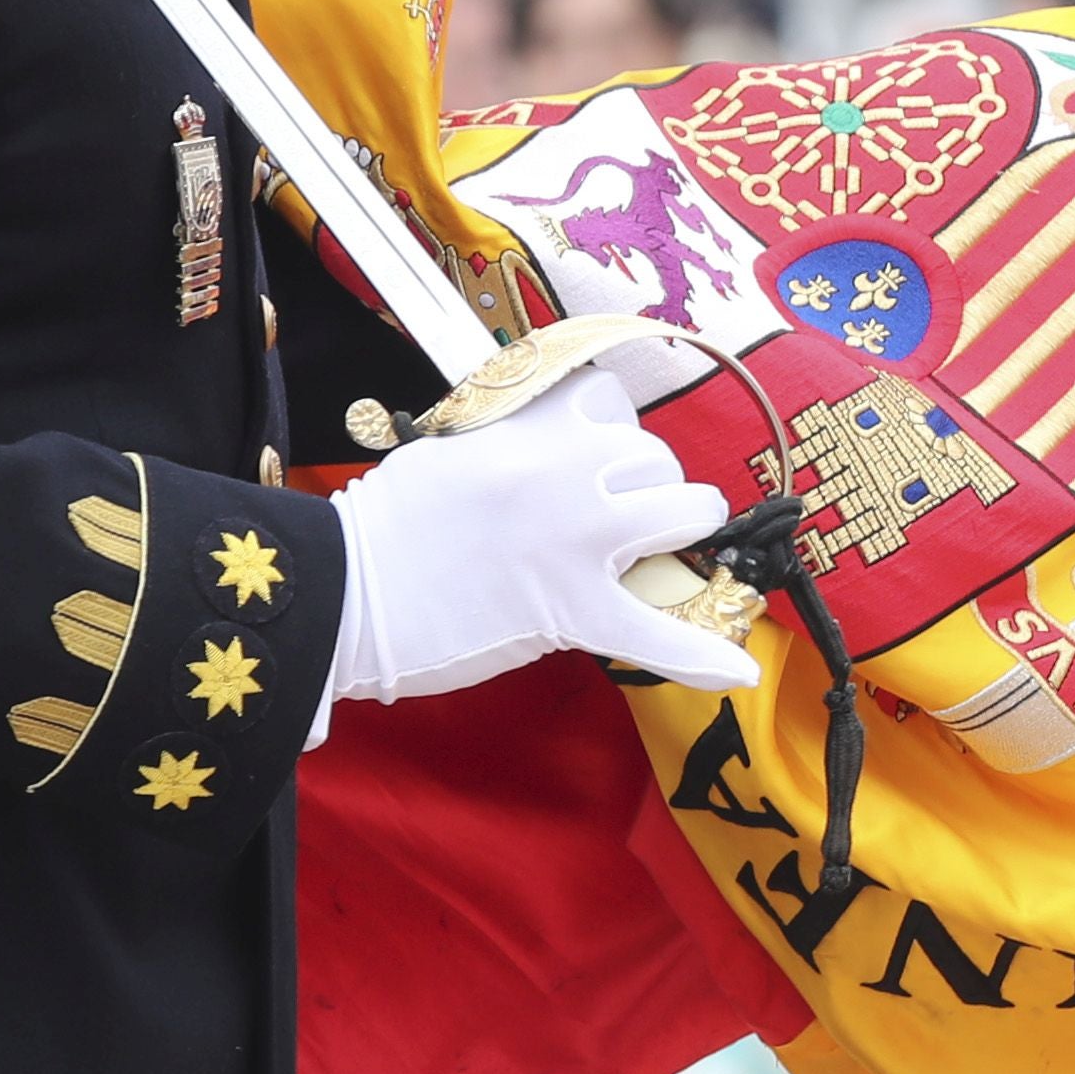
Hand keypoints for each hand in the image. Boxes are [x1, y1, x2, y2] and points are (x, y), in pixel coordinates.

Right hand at [327, 356, 757, 707]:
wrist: (338, 591)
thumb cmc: (383, 529)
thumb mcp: (448, 453)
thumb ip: (511, 444)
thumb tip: (555, 451)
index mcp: (526, 428)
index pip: (608, 403)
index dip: (611, 435)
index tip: (596, 462)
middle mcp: (562, 471)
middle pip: (653, 458)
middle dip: (647, 487)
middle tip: (620, 520)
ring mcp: (574, 538)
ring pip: (683, 511)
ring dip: (684, 530)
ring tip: (667, 550)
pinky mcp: (571, 609)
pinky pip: (657, 634)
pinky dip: (700, 657)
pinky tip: (736, 671)